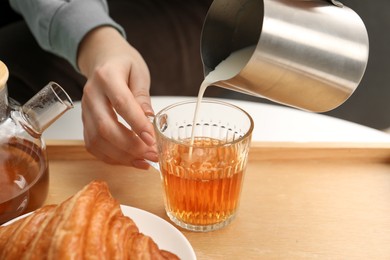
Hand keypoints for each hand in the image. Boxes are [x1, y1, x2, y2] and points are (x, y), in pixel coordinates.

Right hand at [77, 26, 157, 168]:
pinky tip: (131, 160)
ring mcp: (85, 110)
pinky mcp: (84, 122)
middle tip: (152, 154)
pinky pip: (93, 145)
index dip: (137, 124)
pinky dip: (112, 157)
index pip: (122, 104)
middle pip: (105, 127)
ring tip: (145, 160)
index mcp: (107, 77)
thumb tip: (150, 119)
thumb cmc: (123, 63)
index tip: (152, 139)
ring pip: (97, 141)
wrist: (102, 58)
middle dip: (130, 146)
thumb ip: (142, 96)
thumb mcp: (139, 72)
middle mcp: (91, 95)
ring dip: (122, 156)